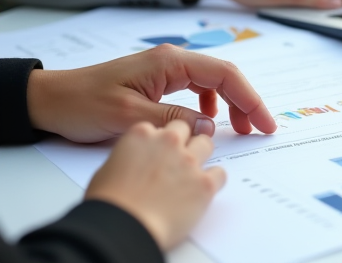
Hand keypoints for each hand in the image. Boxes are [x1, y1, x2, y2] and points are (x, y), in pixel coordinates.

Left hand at [26, 44, 275, 142]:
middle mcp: (172, 60)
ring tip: (239, 127)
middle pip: (224, 76)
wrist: (52, 99)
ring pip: (212, 82)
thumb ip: (174, 120)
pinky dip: (210, 103)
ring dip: (230, 102)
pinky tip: (208, 119)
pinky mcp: (159, 80)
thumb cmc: (84, 103)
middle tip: (260, 129)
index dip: (250, 99)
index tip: (264, 123)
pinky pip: (196, 88)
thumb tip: (210, 125)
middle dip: (246, 101)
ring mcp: (166, 69)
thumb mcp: (130, 117)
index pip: (224, 75)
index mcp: (170, 62)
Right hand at [85, 120, 226, 249]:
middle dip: (183, 140)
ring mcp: (189, 161)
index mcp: (142, 134)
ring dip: (201, 154)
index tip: (160, 149)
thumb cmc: (109, 203)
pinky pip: (220, 174)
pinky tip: (202, 191)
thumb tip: (136, 163)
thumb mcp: (108, 169)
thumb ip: (130, 156)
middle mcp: (168, 142)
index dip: (160, 140)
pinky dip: (213, 181)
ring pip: (206, 144)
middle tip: (179, 157)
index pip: (160, 126)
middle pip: (185, 128)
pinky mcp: (204, 183)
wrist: (123, 227)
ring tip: (193, 171)